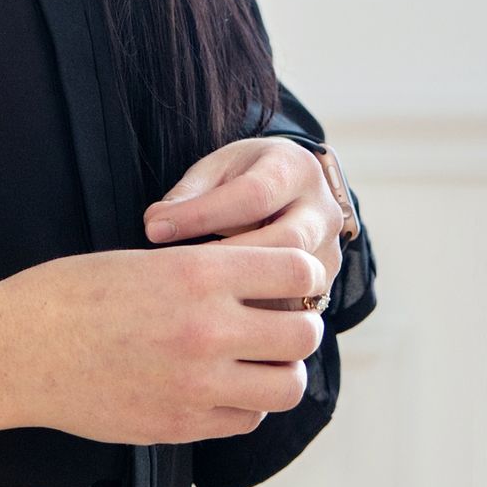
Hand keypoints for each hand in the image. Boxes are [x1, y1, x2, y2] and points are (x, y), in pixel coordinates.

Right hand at [0, 240, 329, 444]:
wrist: (21, 350)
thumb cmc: (74, 294)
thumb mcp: (146, 259)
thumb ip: (210, 271)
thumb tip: (266, 283)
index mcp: (199, 273)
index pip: (298, 270)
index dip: (302, 275)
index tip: (290, 282)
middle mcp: (208, 329)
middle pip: (303, 334)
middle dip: (298, 326)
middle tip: (278, 324)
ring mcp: (198, 384)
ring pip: (287, 386)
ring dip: (280, 372)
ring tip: (256, 363)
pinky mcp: (182, 425)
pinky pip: (247, 420)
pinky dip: (245, 405)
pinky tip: (220, 388)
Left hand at [141, 135, 347, 311]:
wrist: (290, 192)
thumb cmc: (242, 179)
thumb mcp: (215, 171)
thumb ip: (188, 194)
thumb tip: (156, 224)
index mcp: (294, 168)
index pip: (253, 195)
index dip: (202, 214)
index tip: (156, 229)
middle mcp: (323, 209)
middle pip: (287, 241)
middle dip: (230, 260)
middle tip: (180, 274)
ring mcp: (331, 249)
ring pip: (298, 281)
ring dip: (248, 293)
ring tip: (197, 298)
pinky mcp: (324, 284)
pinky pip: (297, 307)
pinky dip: (260, 315)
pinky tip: (223, 318)